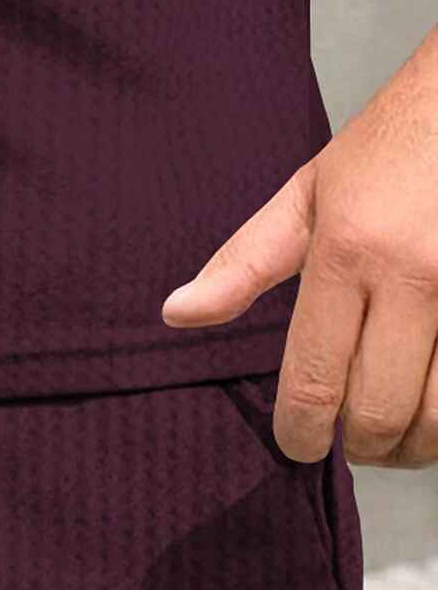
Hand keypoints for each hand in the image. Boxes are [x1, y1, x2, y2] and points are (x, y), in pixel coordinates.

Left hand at [161, 26, 437, 470]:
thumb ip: (245, 263)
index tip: (301, 445)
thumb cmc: (398, 144)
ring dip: (417, 443)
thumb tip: (178, 312)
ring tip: (402, 434)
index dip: (302, 433)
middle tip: (356, 441)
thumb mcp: (311, 192)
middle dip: (362, 446)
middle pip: (379, 412)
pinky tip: (435, 406)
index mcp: (349, 252)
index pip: (314, 380)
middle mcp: (414, 275)